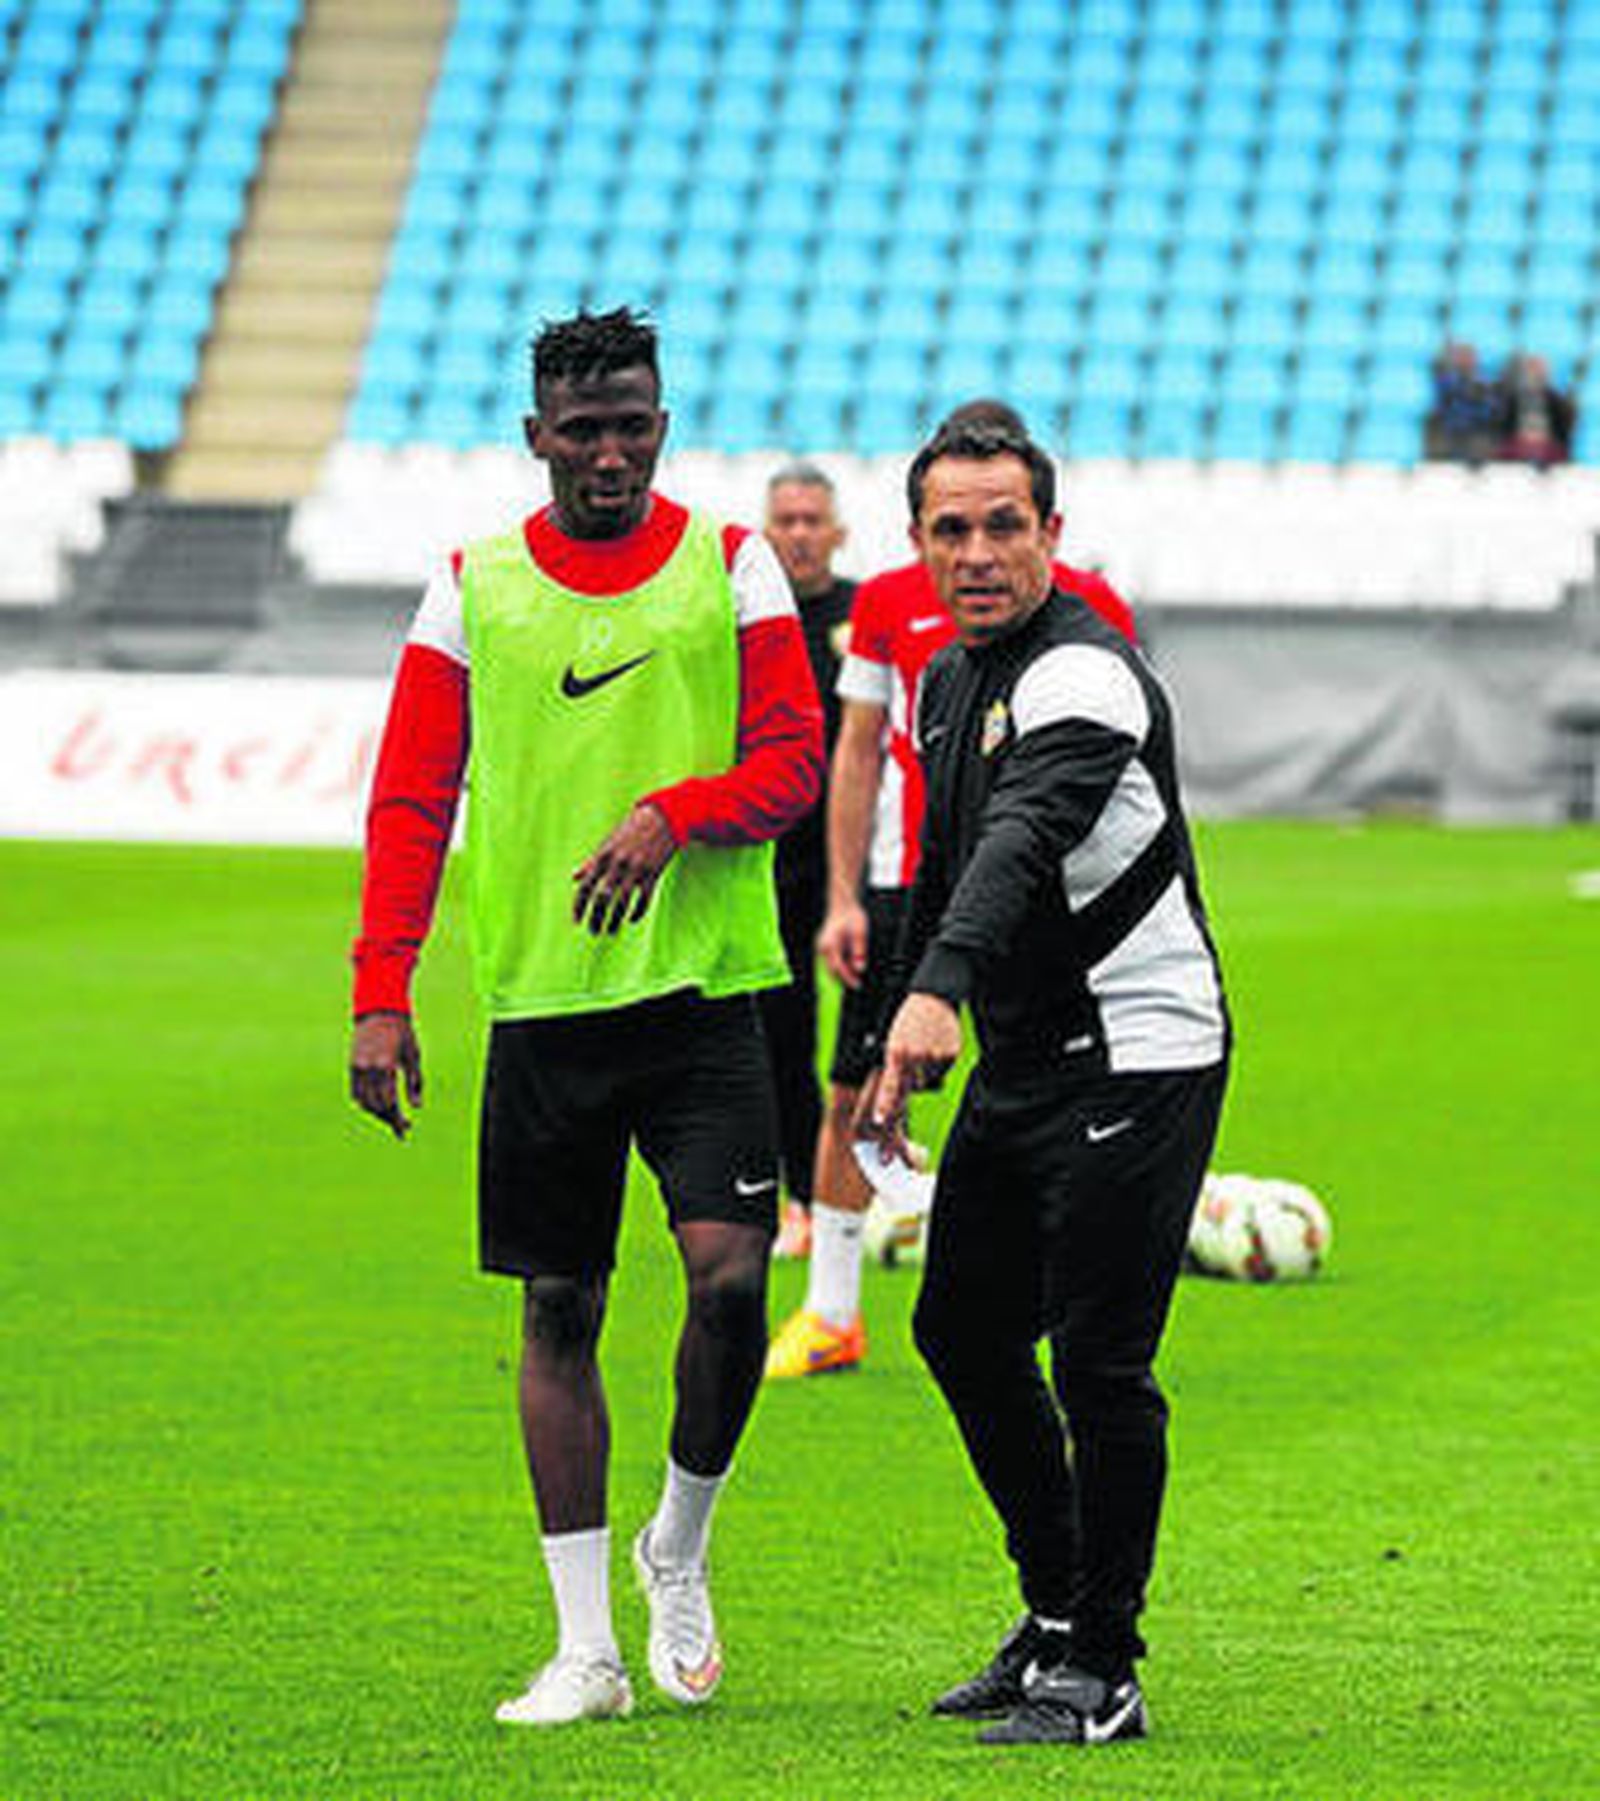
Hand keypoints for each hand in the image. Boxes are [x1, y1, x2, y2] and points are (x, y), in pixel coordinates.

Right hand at [350, 1012, 422, 1139]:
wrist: (379, 1011)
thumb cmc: (402, 1032)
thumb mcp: (413, 1056)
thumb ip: (415, 1082)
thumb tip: (417, 1107)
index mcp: (386, 1064)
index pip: (389, 1102)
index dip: (397, 1119)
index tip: (406, 1128)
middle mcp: (368, 1068)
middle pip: (376, 1105)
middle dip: (389, 1119)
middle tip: (402, 1127)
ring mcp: (357, 1067)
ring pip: (364, 1102)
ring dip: (377, 1113)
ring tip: (392, 1119)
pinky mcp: (352, 1066)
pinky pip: (356, 1093)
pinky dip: (366, 1103)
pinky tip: (378, 1108)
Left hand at [572, 802, 677, 935]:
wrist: (662, 818)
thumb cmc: (631, 830)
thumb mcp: (608, 843)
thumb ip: (591, 862)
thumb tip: (574, 877)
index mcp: (603, 856)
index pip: (585, 886)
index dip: (579, 906)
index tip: (577, 921)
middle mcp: (617, 864)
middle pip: (602, 898)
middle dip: (596, 918)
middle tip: (594, 932)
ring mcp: (636, 869)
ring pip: (622, 903)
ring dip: (615, 920)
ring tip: (610, 931)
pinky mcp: (653, 873)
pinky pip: (643, 900)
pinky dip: (636, 913)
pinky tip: (630, 920)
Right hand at [818, 899, 869, 987]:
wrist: (843, 904)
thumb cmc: (851, 916)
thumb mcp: (860, 932)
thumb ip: (859, 951)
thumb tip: (859, 968)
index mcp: (830, 943)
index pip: (837, 966)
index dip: (847, 977)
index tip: (857, 984)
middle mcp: (822, 946)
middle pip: (831, 969)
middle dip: (842, 978)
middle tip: (856, 984)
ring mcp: (821, 946)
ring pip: (829, 966)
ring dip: (840, 973)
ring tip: (853, 977)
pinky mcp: (824, 945)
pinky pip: (829, 960)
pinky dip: (838, 966)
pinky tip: (848, 968)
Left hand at [865, 993, 961, 1145]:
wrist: (933, 995)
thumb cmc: (908, 1020)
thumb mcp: (894, 1041)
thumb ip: (895, 1069)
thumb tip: (897, 1100)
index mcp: (897, 1052)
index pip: (890, 1085)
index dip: (885, 1105)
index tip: (880, 1122)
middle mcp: (915, 1056)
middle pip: (909, 1093)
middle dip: (899, 1114)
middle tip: (887, 1150)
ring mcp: (935, 1056)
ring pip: (927, 1084)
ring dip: (924, 1076)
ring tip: (923, 1049)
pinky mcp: (951, 1055)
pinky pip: (941, 1074)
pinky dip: (937, 1067)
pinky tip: (935, 1047)